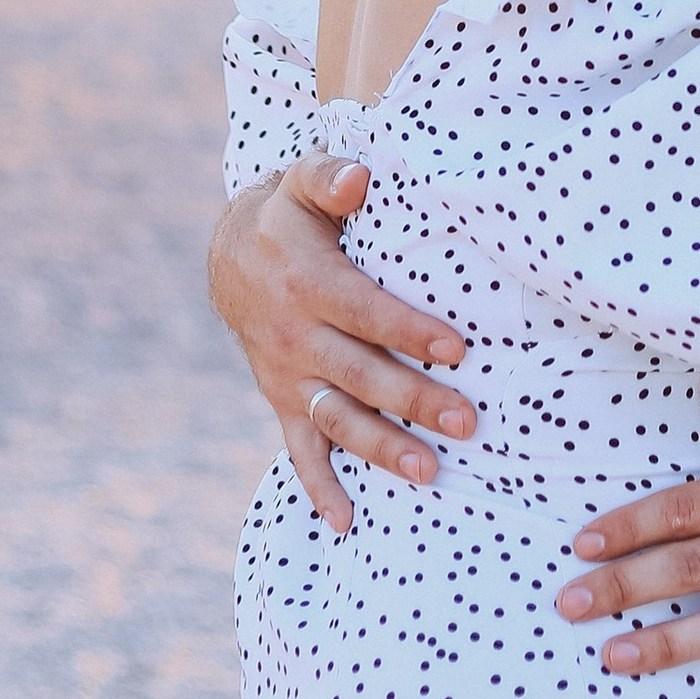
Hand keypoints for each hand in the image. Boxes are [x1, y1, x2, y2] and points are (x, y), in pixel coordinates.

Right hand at [206, 154, 475, 533]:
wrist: (231, 255)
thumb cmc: (290, 215)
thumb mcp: (302, 181)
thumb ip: (330, 176)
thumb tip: (360, 177)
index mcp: (307, 284)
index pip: (365, 313)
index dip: (409, 332)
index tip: (457, 349)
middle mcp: (294, 336)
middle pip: (360, 375)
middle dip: (414, 401)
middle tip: (468, 421)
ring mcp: (286, 375)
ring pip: (336, 419)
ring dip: (380, 449)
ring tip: (427, 471)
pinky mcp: (281, 399)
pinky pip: (299, 449)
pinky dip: (319, 487)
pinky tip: (346, 522)